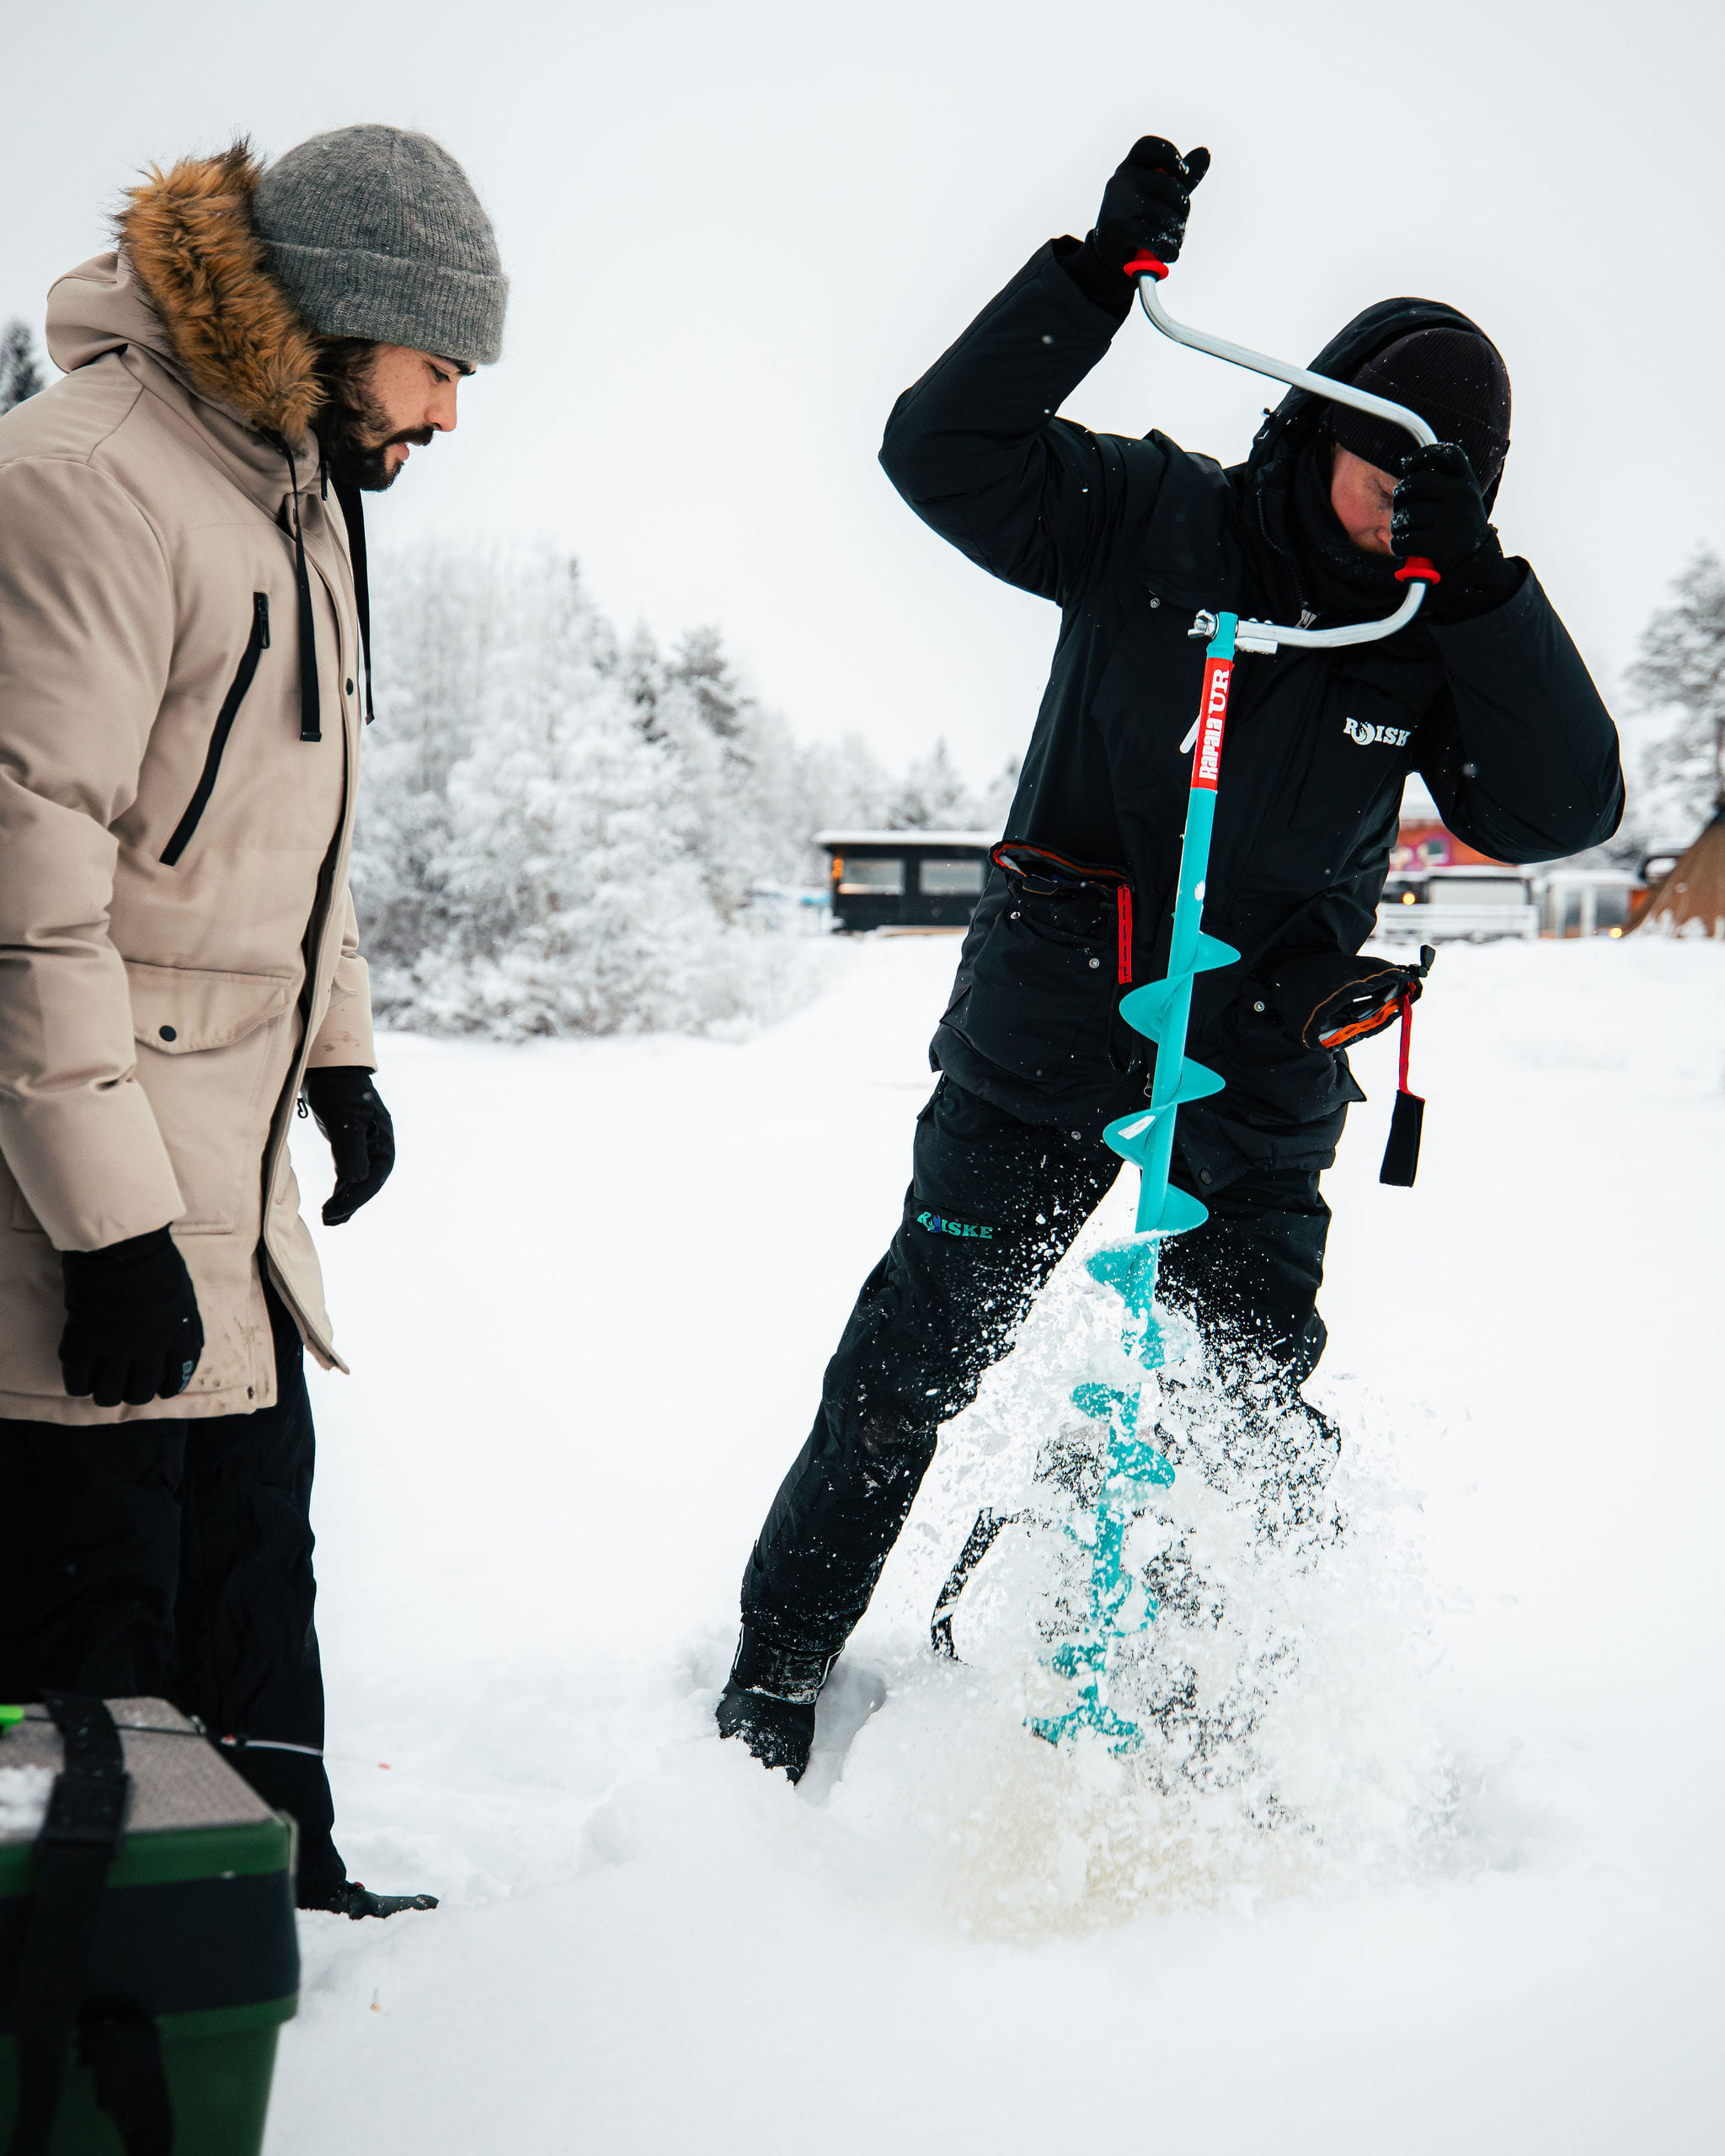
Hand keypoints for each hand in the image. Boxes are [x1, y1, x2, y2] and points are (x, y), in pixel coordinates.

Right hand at [61, 1225, 203, 1406]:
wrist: (121, 1242)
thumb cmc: (152, 1256)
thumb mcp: (181, 1291)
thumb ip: (182, 1320)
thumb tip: (183, 1342)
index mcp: (178, 1332)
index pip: (179, 1375)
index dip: (169, 1387)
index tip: (160, 1388)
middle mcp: (150, 1346)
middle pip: (142, 1391)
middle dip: (134, 1393)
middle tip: (125, 1386)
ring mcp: (116, 1347)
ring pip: (110, 1393)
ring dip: (105, 1394)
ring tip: (100, 1386)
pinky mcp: (84, 1342)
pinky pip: (78, 1381)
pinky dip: (78, 1385)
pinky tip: (79, 1377)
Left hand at [302, 1066, 394, 1225]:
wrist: (328, 1069)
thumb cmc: (339, 1091)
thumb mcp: (346, 1120)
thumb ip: (351, 1150)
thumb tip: (356, 1182)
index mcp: (383, 1141)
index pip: (375, 1177)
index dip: (358, 1197)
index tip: (337, 1211)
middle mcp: (377, 1147)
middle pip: (368, 1183)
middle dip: (350, 1204)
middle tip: (330, 1221)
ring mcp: (363, 1146)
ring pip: (358, 1181)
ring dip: (345, 1201)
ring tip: (329, 1220)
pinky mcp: (348, 1145)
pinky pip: (348, 1174)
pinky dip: (340, 1190)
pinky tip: (331, 1202)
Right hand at [1061, 137, 1208, 317]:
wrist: (1109, 256)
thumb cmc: (1139, 219)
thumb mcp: (1159, 195)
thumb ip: (1181, 176)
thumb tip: (1205, 152)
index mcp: (1129, 166)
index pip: (1151, 147)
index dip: (1172, 156)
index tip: (1184, 174)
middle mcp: (1121, 181)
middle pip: (1171, 187)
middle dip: (1183, 209)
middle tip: (1180, 224)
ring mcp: (1119, 205)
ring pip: (1167, 216)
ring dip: (1178, 234)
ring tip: (1174, 241)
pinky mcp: (1121, 230)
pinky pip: (1157, 237)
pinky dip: (1169, 250)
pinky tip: (1170, 254)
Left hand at [1392, 442, 1520, 617]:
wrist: (1478, 566)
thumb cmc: (1460, 530)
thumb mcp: (1462, 501)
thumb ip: (1443, 484)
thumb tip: (1408, 468)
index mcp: (1467, 482)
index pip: (1447, 454)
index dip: (1422, 455)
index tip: (1406, 464)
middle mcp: (1462, 496)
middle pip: (1415, 482)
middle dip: (1401, 496)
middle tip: (1402, 509)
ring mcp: (1452, 519)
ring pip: (1405, 514)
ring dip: (1397, 526)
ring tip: (1406, 532)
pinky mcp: (1439, 544)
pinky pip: (1402, 540)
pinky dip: (1397, 546)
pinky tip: (1405, 549)